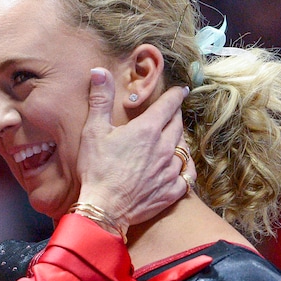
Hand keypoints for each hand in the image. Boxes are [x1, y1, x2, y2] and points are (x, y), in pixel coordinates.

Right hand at [76, 70, 192, 230]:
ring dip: (179, 143)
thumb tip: (99, 71)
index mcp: (147, 130)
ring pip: (183, 150)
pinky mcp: (171, 191)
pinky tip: (179, 169)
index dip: (176, 95)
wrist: (104, 209)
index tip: (181, 90)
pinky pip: (186, 177)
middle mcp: (164, 148)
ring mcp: (170, 171)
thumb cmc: (96, 170)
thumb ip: (100, 100)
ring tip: (174, 141)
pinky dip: (184, 171)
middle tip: (172, 114)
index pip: (169, 105)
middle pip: (178, 126)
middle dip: (176, 117)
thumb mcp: (94, 131)